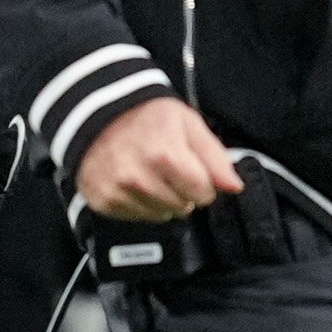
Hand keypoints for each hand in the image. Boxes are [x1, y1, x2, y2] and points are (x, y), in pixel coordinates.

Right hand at [74, 96, 240, 222]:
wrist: (97, 115)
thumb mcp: (188, 125)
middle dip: (183, 191)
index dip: (204, 183)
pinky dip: (141, 203)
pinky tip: (135, 182)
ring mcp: (117, 191)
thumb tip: (234, 186)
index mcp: (165, 156)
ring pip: (161, 215)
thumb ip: (215, 157)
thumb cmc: (146, 117)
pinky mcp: (102, 201)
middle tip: (169, 168)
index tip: (194, 171)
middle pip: (183, 207)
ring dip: (162, 199)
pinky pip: (137, 217)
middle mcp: (138, 178)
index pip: (203, 194)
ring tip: (150, 173)